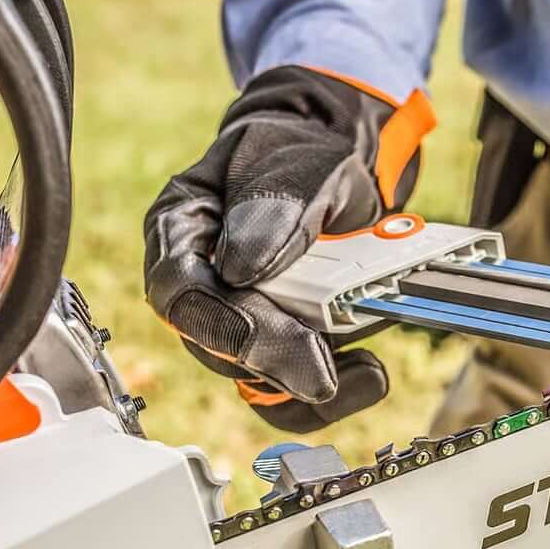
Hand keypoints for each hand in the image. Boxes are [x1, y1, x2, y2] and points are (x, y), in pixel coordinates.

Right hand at [143, 64, 433, 431]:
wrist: (335, 170)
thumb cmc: (302, 155)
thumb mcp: (297, 161)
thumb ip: (272, 204)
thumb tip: (242, 266)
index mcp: (180, 229)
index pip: (180, 293)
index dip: (230, 326)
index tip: (291, 341)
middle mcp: (199, 284)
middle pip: (216, 347)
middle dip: (277, 363)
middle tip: (326, 375)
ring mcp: (237, 320)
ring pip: (255, 380)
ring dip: (309, 385)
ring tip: (366, 370)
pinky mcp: (277, 347)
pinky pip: (291, 392)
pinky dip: (334, 393)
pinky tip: (369, 372)